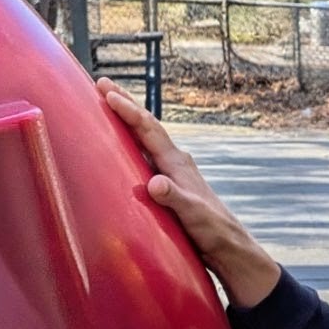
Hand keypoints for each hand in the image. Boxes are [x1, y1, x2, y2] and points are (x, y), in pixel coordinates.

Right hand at [97, 78, 279, 306]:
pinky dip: (129, 143)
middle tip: (101, 82)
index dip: (128, 111)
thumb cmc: (213, 230)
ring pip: (144, 139)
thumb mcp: (193, 215)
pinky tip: (118, 145)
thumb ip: (175, 198)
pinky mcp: (167, 185)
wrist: (227, 246)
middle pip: (146, 126)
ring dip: (125, 120)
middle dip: (124, 103)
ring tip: (106, 104)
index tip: (107, 93)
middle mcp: (174, 162)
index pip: (149, 130)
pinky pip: (143, 156)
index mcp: (178, 163)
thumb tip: (154, 183)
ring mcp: (171, 172)